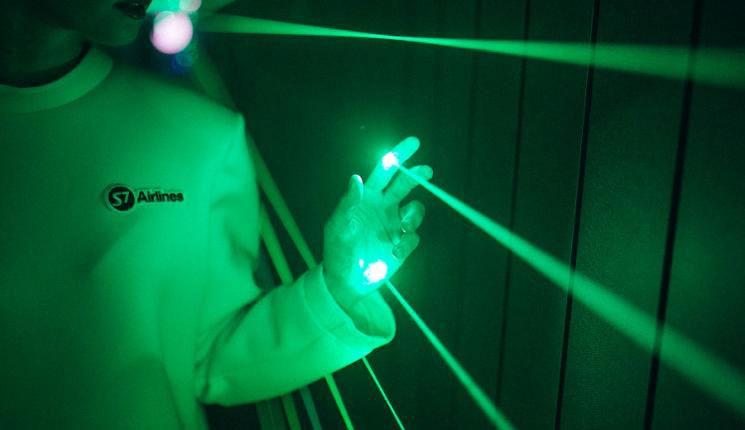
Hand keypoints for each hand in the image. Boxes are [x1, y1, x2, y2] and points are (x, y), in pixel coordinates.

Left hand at [322, 136, 432, 311]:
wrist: (347, 281)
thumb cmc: (337, 251)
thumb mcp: (337, 228)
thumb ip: (347, 204)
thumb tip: (356, 179)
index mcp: (367, 198)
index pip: (384, 172)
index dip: (398, 156)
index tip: (413, 143)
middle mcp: (383, 207)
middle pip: (404, 184)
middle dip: (417, 174)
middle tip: (427, 171)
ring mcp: (394, 225)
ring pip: (415, 210)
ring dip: (414, 216)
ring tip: (404, 227)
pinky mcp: (402, 243)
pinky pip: (414, 238)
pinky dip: (408, 244)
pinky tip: (394, 253)